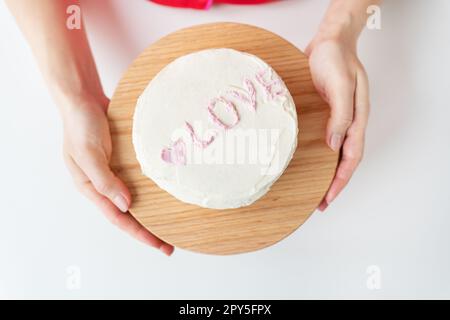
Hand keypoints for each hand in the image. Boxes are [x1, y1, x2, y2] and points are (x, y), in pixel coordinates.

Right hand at [61, 94, 173, 254]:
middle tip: (169, 244)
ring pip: (133, 199)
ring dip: (150, 212)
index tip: (159, 244)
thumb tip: (125, 206)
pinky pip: (137, 181)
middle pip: (128, 213)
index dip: (139, 233)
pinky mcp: (121, 161)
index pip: (117, 218)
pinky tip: (164, 194)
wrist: (83, 98)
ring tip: (170, 224)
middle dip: (147, 230)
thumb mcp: (89, 153)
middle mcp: (103, 184)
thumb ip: (104, 180)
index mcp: (91, 187)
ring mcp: (113, 173)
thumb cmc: (81, 124)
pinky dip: (149, 191)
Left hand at [306, 36, 369, 210]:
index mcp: (356, 120)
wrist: (328, 40)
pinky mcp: (322, 113)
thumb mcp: (341, 85)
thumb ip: (340, 114)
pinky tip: (304, 161)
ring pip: (332, 154)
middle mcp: (347, 123)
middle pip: (343, 161)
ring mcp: (335, 119)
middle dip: (332, 184)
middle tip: (318, 203)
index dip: (339, 181)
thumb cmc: (336, 58)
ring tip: (311, 189)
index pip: (350, 159)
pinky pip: (321, 139)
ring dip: (323, 172)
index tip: (327, 199)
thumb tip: (334, 144)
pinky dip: (315, 154)